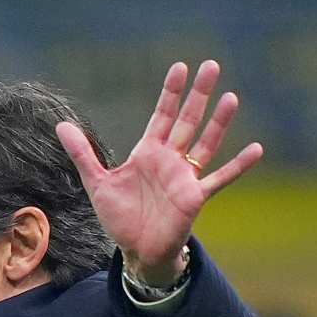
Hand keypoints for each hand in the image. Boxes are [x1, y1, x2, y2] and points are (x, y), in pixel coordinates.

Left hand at [56, 61, 262, 284]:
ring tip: (232, 97)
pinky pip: (220, 179)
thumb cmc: (120, 217)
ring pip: (206, 143)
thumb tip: (60, 125)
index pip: (162, 115)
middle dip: (198, 94)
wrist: (136, 251)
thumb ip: (82, 153)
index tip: (180, 67)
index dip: (171, 92)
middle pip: (187, 121)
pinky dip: (238, 165)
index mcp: (148, 152)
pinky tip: (256, 149)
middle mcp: (170, 160)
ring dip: (219, 122)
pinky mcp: (194, 197)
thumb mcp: (96, 182)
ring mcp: (185, 178)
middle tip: (211, 65)